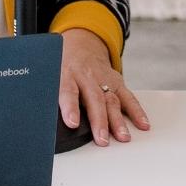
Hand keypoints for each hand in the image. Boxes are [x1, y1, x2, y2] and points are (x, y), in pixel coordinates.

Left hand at [59, 29, 149, 145]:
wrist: (80, 46)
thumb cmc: (63, 67)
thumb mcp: (51, 77)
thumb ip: (51, 97)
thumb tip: (43, 122)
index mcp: (67, 74)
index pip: (68, 91)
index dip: (70, 107)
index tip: (72, 123)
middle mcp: (87, 76)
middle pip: (94, 99)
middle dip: (100, 120)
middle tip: (102, 139)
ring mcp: (104, 79)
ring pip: (112, 99)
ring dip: (118, 120)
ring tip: (122, 137)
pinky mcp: (117, 82)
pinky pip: (128, 97)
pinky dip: (136, 111)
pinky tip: (142, 123)